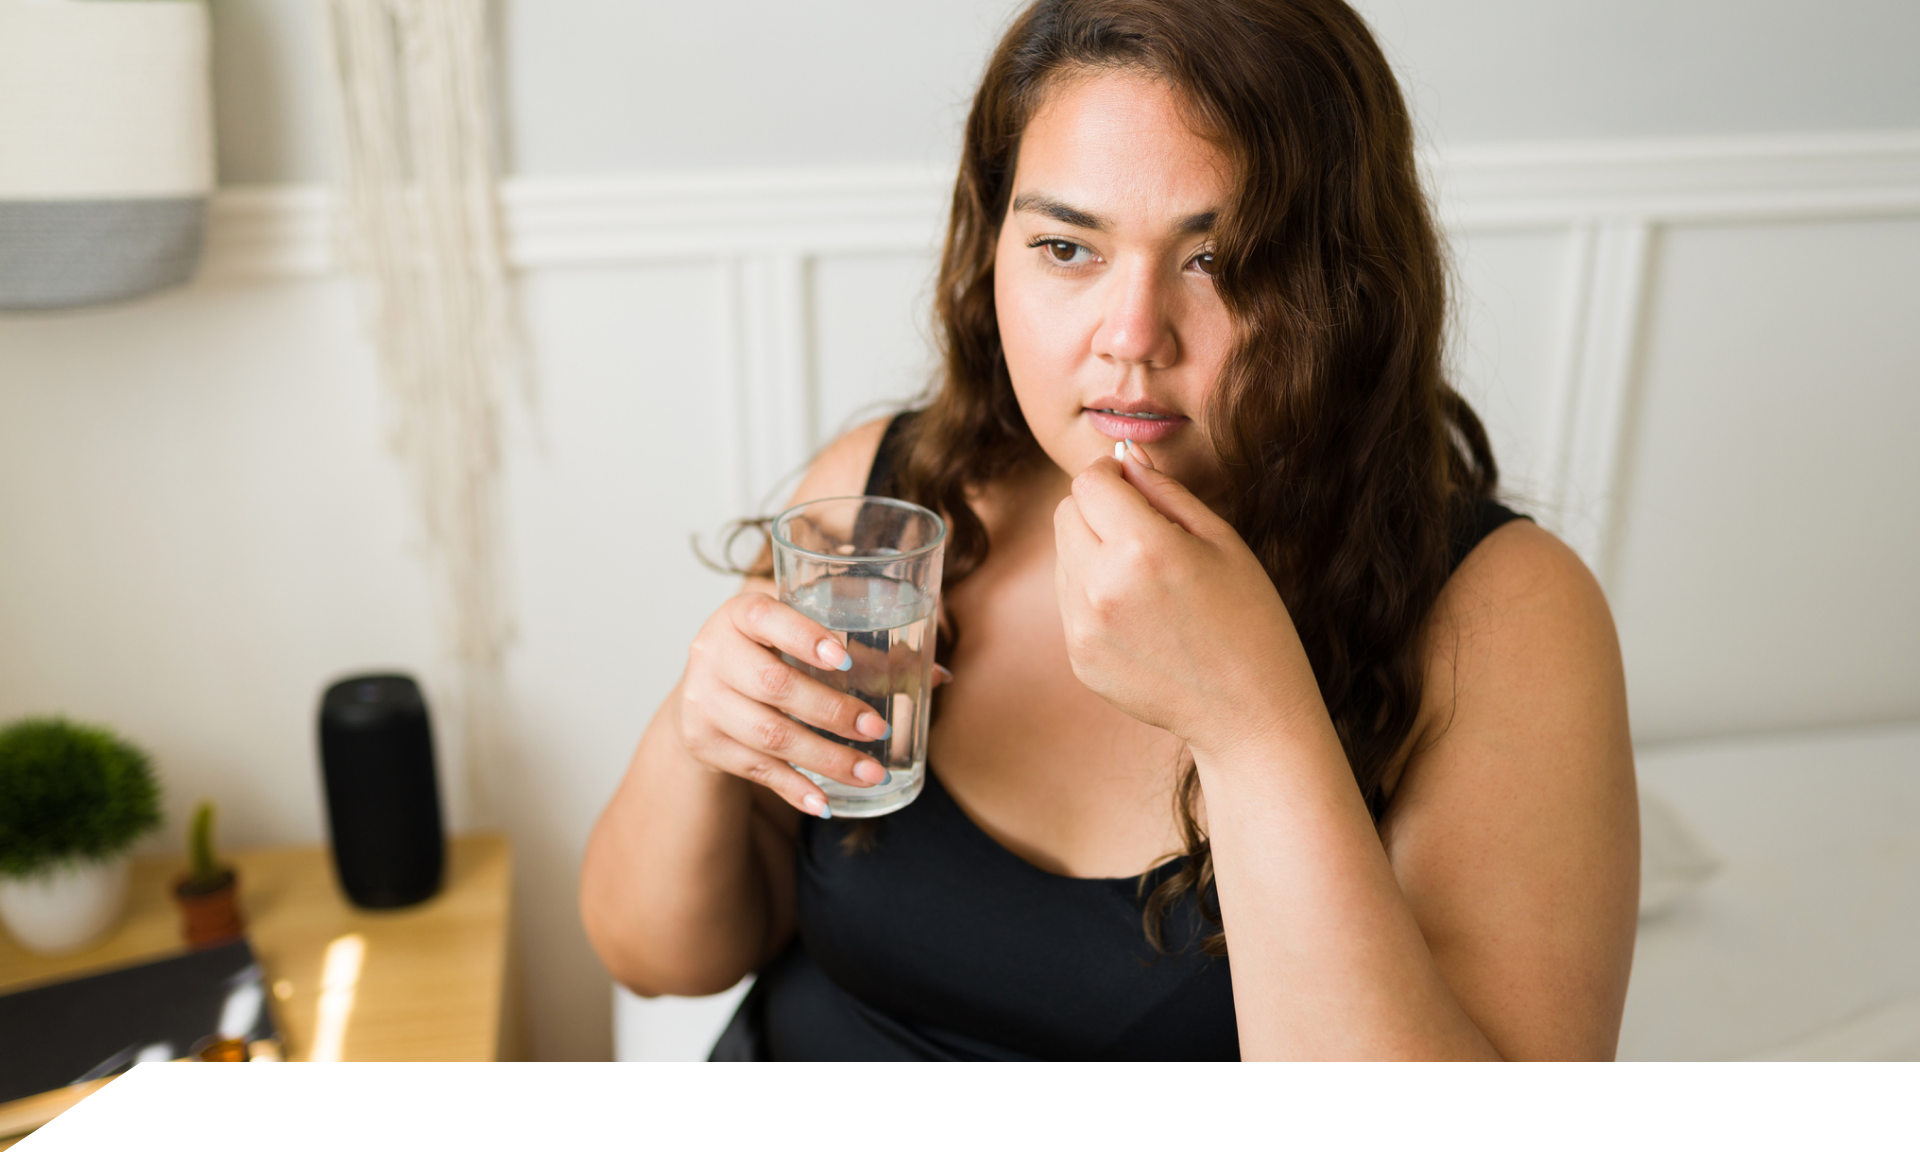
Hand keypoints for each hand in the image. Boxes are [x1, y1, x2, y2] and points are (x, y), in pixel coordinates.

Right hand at [677, 592, 892, 815]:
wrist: (704, 695)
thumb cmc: (770, 656)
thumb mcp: (800, 640)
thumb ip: (864, 652)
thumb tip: (938, 676)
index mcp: (740, 613)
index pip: (765, 617)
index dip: (804, 637)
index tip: (846, 661)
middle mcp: (713, 652)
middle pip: (773, 684)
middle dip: (832, 711)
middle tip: (879, 728)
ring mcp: (703, 700)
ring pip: (769, 735)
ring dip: (826, 758)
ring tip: (870, 773)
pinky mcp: (704, 742)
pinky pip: (756, 770)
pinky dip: (795, 788)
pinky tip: (825, 802)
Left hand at [1053, 448, 1314, 755]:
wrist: (1248, 711)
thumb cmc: (1249, 619)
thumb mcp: (1221, 540)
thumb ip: (1165, 491)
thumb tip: (1126, 457)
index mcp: (1142, 548)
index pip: (1089, 482)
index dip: (1110, 474)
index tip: (1131, 485)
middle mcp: (1101, 586)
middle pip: (1065, 513)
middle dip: (1097, 509)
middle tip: (1143, 531)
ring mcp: (1083, 627)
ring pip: (1062, 555)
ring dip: (1091, 550)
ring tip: (1145, 577)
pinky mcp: (1078, 657)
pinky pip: (1068, 599)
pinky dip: (1092, 593)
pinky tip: (1139, 613)